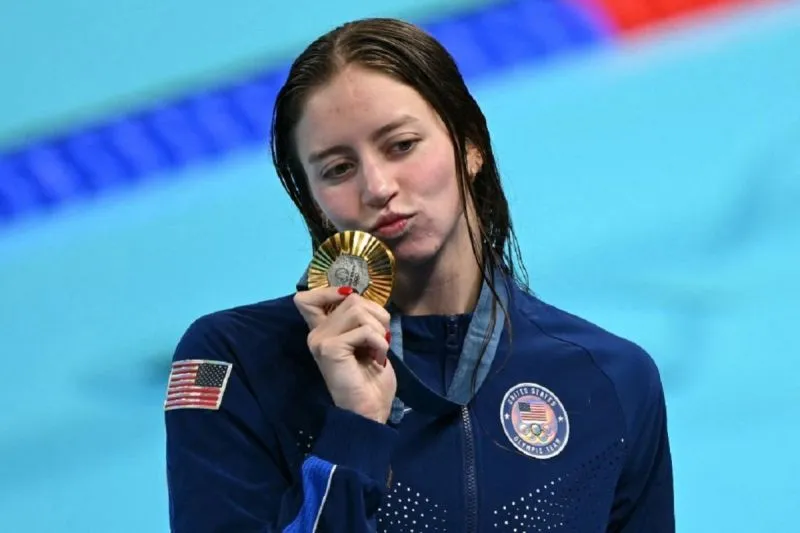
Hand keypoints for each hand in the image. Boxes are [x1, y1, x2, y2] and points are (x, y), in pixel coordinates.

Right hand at [294, 286, 396, 423]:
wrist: (370, 411)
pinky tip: (377, 359)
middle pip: (351, 298)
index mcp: (322, 331)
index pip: (306, 298)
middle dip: (377, 315)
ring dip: (379, 329)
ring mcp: (320, 340)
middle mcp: (316, 333)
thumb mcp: (366, 340)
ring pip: (358, 310)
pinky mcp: (330, 349)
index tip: (354, 311)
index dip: (331, 291)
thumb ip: (358, 319)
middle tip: (381, 339)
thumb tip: (360, 296)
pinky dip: (379, 342)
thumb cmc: (371, 378)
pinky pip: (364, 330)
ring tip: (379, 350)